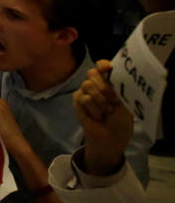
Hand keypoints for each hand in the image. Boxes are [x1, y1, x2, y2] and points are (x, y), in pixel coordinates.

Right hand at [75, 60, 132, 175]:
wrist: (112, 137)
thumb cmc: (121, 121)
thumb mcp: (125, 102)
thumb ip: (118, 87)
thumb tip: (112, 71)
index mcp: (109, 82)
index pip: (102, 66)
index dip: (103, 65)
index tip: (108, 69)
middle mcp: (96, 84)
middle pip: (93, 73)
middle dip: (105, 88)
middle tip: (114, 102)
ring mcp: (85, 92)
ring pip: (87, 85)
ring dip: (100, 100)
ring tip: (107, 111)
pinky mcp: (77, 101)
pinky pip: (83, 97)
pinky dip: (93, 108)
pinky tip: (97, 116)